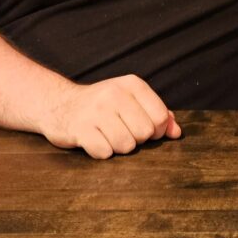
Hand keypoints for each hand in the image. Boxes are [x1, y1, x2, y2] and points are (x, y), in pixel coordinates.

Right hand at [41, 74, 181, 158]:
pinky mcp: (79, 129)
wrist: (60, 104)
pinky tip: (95, 140)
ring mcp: (96, 111)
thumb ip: (158, 113)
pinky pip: (104, 153)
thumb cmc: (104, 105)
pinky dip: (102, 152)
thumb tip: (176, 132)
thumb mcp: (132, 100)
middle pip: (145, 133)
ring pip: (126, 146)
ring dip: (119, 147)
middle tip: (121, 131)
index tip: (142, 127)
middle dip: (136, 139)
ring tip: (108, 135)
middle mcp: (114, 94)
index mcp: (132, 84)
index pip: (160, 117)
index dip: (155, 130)